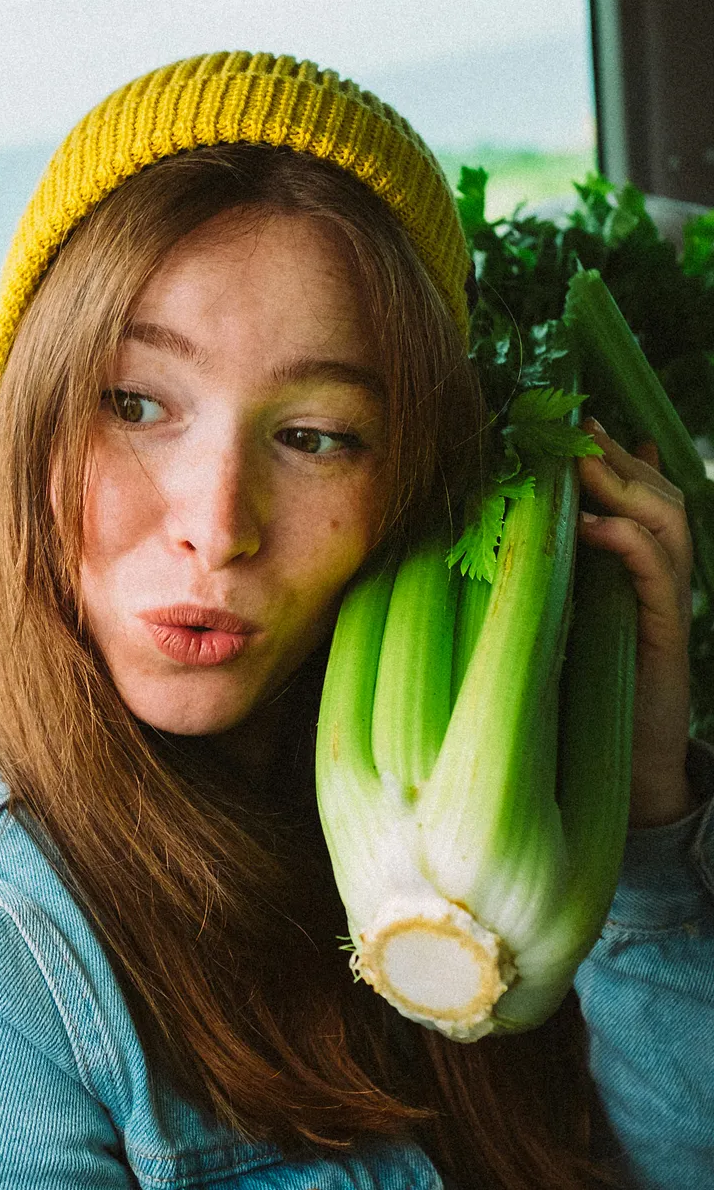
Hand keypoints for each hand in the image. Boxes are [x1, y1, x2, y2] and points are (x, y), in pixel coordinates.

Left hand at [577, 420, 694, 827]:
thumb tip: (520, 541)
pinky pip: (656, 575)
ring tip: (586, 461)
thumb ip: (553, 579)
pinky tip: (595, 525)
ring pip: (666, 524)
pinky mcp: (666, 635)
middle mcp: (662, 581)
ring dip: (625, 486)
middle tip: (582, 428)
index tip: (582, 421)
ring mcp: (669, 605)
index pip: (641, 498)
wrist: (625, 769)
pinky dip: (629, 542)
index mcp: (639, 574)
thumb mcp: (562, 623)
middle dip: (620, 458)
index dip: (618, 457)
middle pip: (658, 498)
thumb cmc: (581, 697)